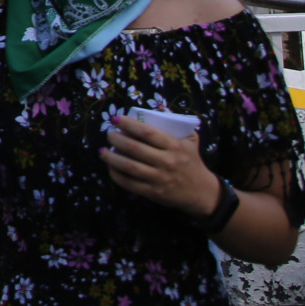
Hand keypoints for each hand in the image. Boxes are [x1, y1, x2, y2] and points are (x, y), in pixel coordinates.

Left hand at [100, 114, 220, 214]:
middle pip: (134, 148)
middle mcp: (167, 162)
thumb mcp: (191, 141)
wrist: (202, 192)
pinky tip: (110, 167)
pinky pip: (130, 183)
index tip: (116, 119)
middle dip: (116, 139)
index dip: (129, 124)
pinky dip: (116, 175)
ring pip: (129, 166)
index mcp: (174, 146)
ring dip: (111, 158)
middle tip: (109, 135)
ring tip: (102, 151)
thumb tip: (155, 113)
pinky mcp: (154, 192)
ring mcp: (159, 178)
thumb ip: (179, 126)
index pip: (147, 132)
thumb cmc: (191, 161)